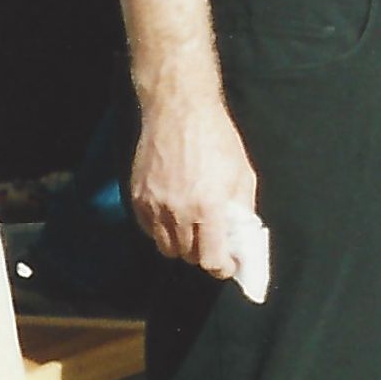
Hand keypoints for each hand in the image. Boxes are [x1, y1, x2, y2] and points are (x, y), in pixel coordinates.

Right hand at [128, 90, 260, 277]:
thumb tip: (242, 236)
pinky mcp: (137, 199)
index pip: (211, 258)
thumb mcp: (242, 172)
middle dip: (203, 254)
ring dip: (181, 245)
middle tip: (212, 243)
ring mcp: (154, 207)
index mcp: (208, 208)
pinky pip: (148, 230)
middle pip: (187, 256)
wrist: (179, 112)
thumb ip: (243, 208)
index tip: (227, 266)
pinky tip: (173, 215)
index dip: (221, 268)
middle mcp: (178, 213)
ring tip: (193, 229)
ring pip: (166, 247)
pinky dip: (161, 230)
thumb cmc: (216, 139)